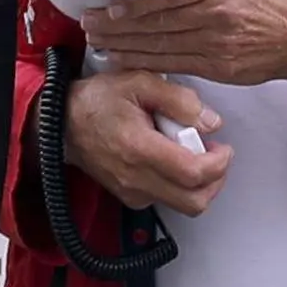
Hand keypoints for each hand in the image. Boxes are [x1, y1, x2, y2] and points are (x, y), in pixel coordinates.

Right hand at [64, 71, 227, 216]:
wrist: (64, 123)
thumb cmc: (97, 102)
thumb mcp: (139, 82)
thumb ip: (179, 100)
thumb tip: (210, 121)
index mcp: (139, 148)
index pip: (192, 173)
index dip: (218, 163)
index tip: (223, 148)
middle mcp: (135, 178)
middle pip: (194, 201)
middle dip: (214, 180)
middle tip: (212, 154)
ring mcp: (132, 192)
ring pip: (183, 204)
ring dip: (197, 182)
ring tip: (185, 151)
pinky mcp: (131, 198)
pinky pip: (167, 200)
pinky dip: (179, 184)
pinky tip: (169, 159)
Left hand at [78, 0, 286, 86]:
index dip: (135, 1)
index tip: (109, 0)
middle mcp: (215, 14)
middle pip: (156, 20)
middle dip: (117, 23)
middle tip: (89, 20)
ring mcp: (214, 42)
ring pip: (158, 44)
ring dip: (122, 42)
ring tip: (97, 38)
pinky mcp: (215, 65)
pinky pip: (171, 63)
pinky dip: (142, 61)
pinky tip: (121, 58)